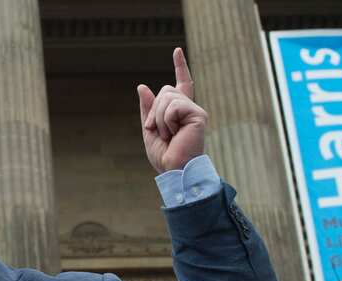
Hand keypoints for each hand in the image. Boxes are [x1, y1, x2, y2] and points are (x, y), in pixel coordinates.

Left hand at [137, 47, 207, 173]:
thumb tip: (142, 86)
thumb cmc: (164, 156)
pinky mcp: (198, 114)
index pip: (180, 84)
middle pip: (165, 90)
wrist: (174, 170)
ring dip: (160, 118)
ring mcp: (195, 110)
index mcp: (179, 111)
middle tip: (161, 132)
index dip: (179, 66)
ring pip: (167, 97)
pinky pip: (173, 106)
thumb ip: (148, 109)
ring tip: (170, 135)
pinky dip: (167, 121)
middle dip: (155, 111)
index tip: (176, 51)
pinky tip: (176, 133)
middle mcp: (189, 108)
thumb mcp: (150, 129)